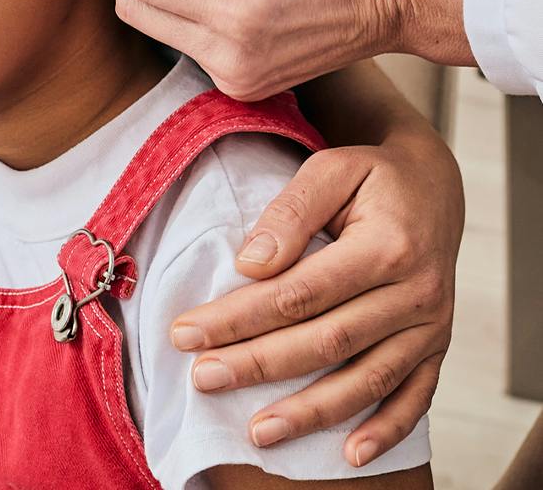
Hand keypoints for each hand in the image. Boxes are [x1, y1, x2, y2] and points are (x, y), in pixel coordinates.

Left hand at [169, 127, 462, 468]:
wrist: (434, 187)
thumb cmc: (371, 176)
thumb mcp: (331, 169)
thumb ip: (291, 212)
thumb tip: (250, 263)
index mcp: (387, 246)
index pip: (300, 293)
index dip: (240, 316)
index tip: (187, 332)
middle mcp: (415, 293)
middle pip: (326, 341)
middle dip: (258, 364)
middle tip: (202, 378)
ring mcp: (431, 326)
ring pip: (366, 379)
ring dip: (311, 412)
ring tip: (257, 432)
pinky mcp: (438, 346)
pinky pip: (415, 397)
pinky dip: (385, 430)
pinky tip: (348, 455)